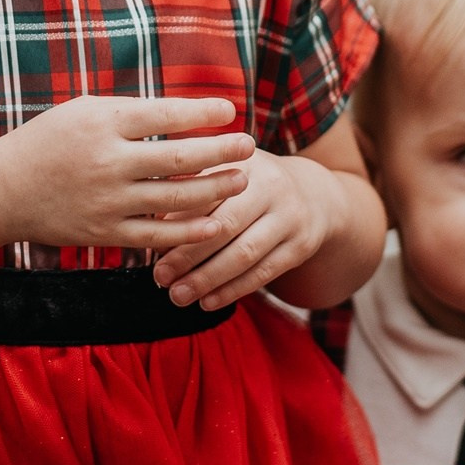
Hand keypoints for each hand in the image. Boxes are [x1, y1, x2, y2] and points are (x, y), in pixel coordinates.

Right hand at [0, 95, 253, 252]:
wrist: (2, 191)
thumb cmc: (49, 142)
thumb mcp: (83, 111)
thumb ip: (131, 112)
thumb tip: (186, 111)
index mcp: (102, 122)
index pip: (165, 114)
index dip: (203, 113)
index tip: (230, 111)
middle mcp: (107, 161)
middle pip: (180, 158)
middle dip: (222, 152)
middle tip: (249, 146)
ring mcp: (107, 200)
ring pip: (177, 198)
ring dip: (216, 189)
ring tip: (242, 180)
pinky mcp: (104, 232)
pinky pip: (158, 234)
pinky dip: (190, 229)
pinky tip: (217, 221)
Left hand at [149, 152, 340, 312]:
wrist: (314, 194)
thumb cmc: (251, 185)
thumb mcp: (227, 172)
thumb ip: (193, 188)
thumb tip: (155, 221)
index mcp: (246, 163)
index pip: (208, 191)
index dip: (178, 218)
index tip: (149, 238)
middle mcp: (273, 186)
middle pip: (226, 225)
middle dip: (189, 255)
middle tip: (160, 276)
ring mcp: (291, 217)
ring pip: (245, 254)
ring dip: (208, 279)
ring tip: (178, 296)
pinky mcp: (301, 246)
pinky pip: (263, 273)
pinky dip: (233, 290)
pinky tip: (207, 302)